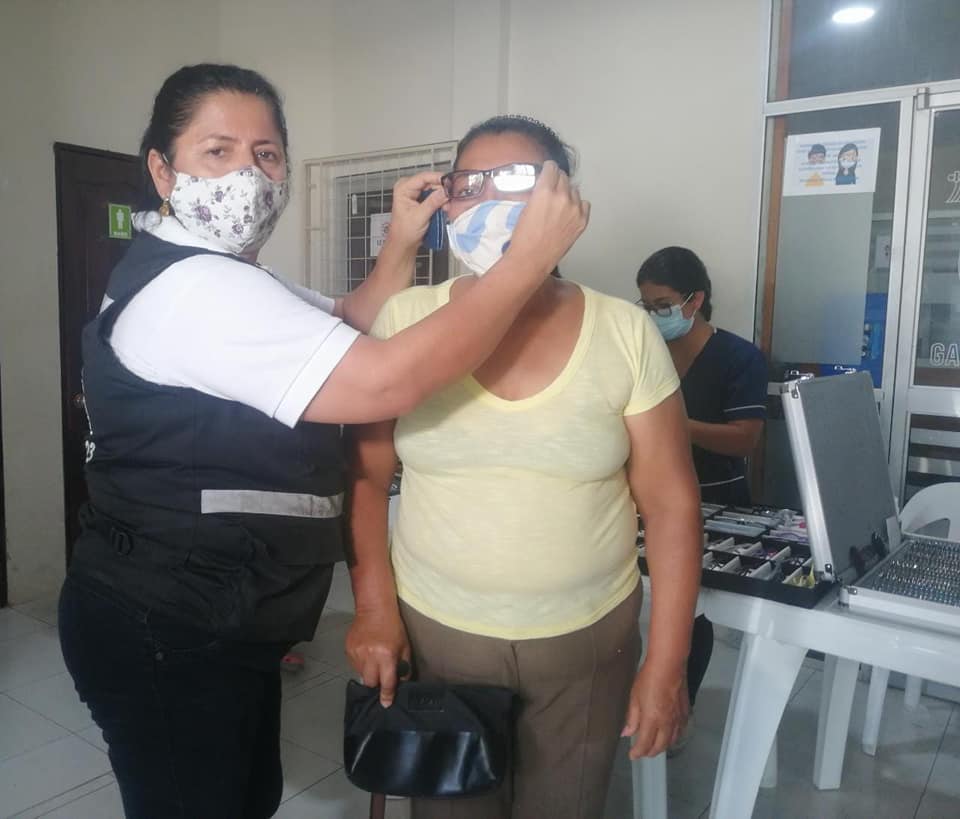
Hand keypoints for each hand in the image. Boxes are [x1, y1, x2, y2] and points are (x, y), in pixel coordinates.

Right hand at [346, 605, 411, 706]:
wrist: (374, 609)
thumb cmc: (392, 626)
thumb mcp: (405, 646)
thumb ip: (404, 666)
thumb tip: (402, 682)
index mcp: (386, 656)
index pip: (386, 682)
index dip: (387, 695)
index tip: (386, 703)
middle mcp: (370, 656)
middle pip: (370, 683)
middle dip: (376, 684)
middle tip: (380, 677)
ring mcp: (357, 653)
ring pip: (361, 674)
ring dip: (368, 672)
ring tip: (374, 659)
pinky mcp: (349, 649)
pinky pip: (354, 665)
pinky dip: (361, 663)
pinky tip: (367, 652)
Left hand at [383, 171, 447, 250]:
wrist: (404, 243)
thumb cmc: (404, 232)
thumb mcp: (420, 216)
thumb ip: (433, 202)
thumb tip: (445, 191)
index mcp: (403, 188)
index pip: (423, 177)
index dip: (438, 178)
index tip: (451, 183)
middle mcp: (409, 188)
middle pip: (430, 182)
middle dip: (442, 191)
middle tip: (450, 199)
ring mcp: (415, 194)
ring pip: (434, 189)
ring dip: (442, 198)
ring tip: (445, 207)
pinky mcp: (422, 200)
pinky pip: (434, 196)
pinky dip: (440, 202)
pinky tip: (443, 208)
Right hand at [504, 160, 589, 276]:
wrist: (531, 259)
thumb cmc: (523, 237)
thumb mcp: (526, 207)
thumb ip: (539, 192)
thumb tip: (546, 184)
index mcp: (545, 191)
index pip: (552, 167)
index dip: (548, 169)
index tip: (548, 171)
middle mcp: (563, 197)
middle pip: (564, 177)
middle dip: (557, 181)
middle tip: (551, 189)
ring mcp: (575, 210)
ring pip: (574, 190)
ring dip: (567, 193)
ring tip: (559, 204)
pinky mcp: (582, 221)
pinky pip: (584, 204)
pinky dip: (578, 205)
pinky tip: (568, 212)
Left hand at [621, 661, 688, 758]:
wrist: (669, 665)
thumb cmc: (649, 678)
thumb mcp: (634, 697)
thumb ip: (632, 718)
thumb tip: (626, 732)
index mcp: (652, 720)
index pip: (645, 744)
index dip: (638, 753)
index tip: (633, 755)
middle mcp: (667, 723)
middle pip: (660, 746)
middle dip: (650, 752)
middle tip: (642, 752)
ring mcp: (678, 719)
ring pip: (671, 741)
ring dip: (662, 746)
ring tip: (654, 746)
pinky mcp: (686, 713)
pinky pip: (680, 731)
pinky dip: (674, 737)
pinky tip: (670, 735)